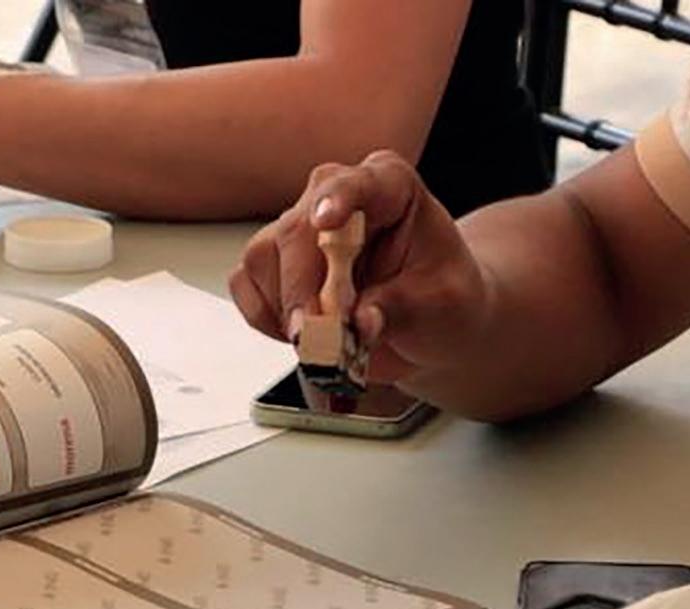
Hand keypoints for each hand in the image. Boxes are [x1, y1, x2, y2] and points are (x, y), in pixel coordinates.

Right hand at [228, 150, 494, 386]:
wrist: (430, 324)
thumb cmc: (443, 300)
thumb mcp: (443, 305)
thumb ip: (402, 308)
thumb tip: (360, 320)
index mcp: (389, 187)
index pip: (359, 184)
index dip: (339, 199)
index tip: (326, 221)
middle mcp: (337, 199)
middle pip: (296, 232)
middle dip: (303, 290)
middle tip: (319, 336)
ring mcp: (299, 230)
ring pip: (263, 260)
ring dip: (287, 312)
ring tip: (329, 343)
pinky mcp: (274, 264)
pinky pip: (247, 286)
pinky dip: (268, 321)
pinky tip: (306, 335)